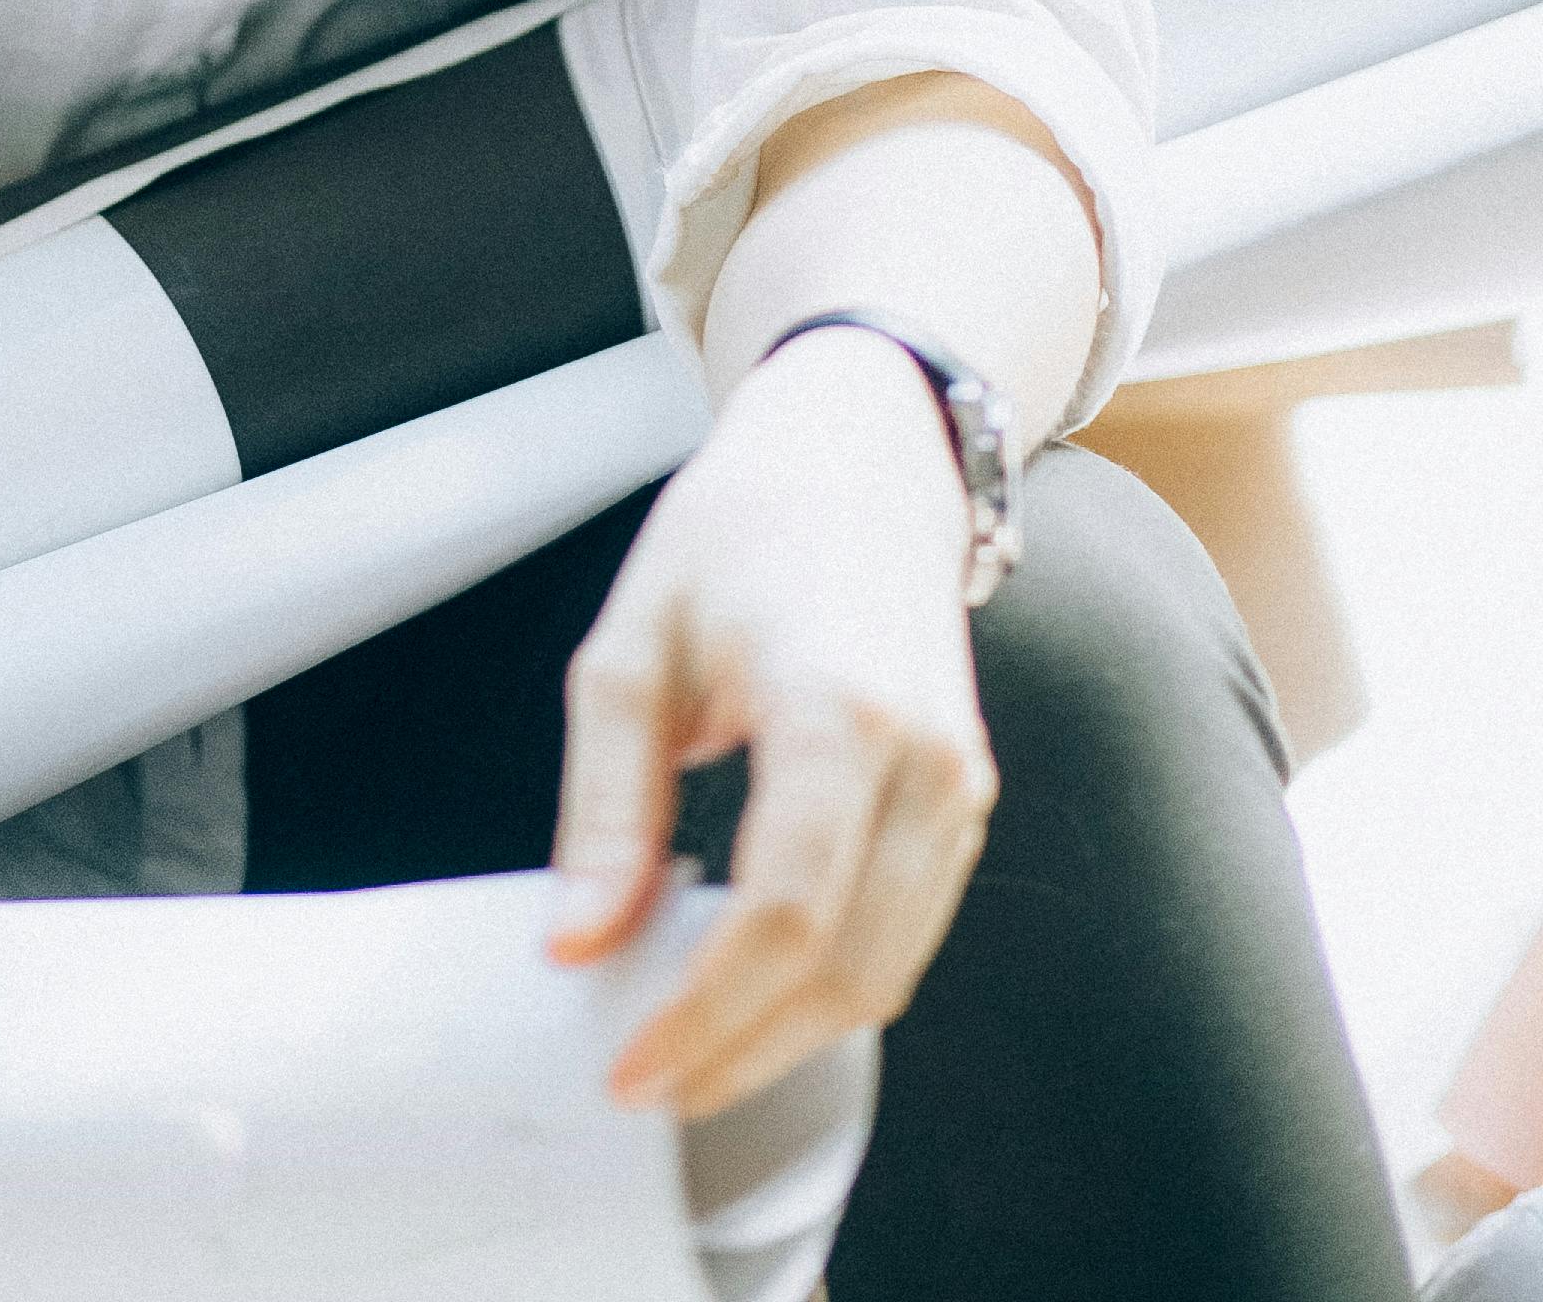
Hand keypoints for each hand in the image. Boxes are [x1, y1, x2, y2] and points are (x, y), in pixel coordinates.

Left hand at [548, 325, 994, 1117]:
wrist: (858, 459)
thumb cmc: (738, 533)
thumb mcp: (633, 647)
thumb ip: (607, 807)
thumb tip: (578, 946)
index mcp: (832, 706)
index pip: (784, 913)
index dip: (707, 1014)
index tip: (631, 1067)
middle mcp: (921, 756)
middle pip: (846, 968)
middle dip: (743, 1051)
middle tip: (649, 1084)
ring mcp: (958, 782)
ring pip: (888, 970)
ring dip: (789, 1035)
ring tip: (687, 1050)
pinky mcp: (966, 797)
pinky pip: (908, 931)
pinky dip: (834, 981)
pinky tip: (752, 983)